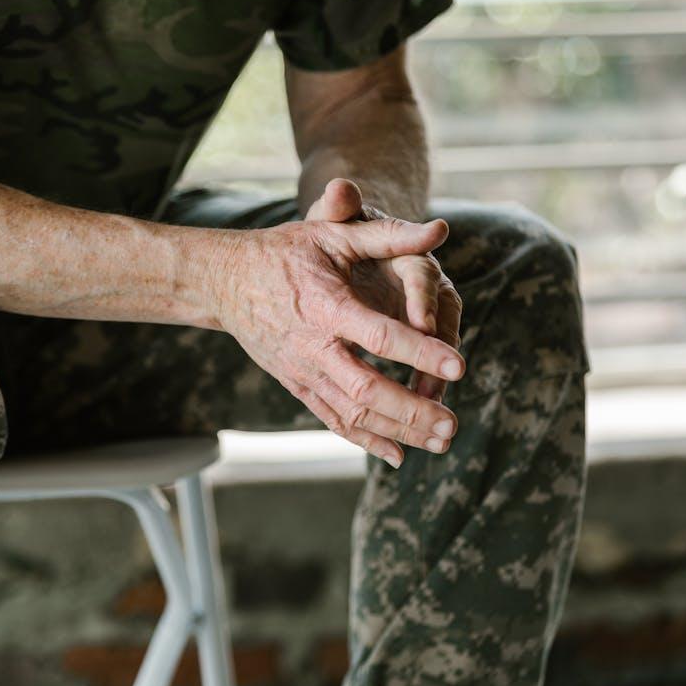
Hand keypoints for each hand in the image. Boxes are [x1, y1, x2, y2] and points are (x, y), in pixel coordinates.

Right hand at [207, 213, 464, 466]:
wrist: (225, 281)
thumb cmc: (284, 252)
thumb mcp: (332, 235)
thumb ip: (387, 234)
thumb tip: (440, 230)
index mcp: (327, 306)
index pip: (378, 335)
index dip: (419, 352)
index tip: (459, 366)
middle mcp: (313, 347)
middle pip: (366, 390)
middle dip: (412, 411)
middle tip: (453, 425)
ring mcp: (303, 372)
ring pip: (352, 414)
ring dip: (398, 431)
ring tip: (442, 441)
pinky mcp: (297, 386)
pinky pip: (333, 420)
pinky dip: (366, 441)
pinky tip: (399, 455)